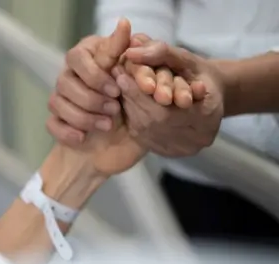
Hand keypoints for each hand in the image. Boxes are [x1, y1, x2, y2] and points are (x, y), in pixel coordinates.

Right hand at [48, 19, 145, 174]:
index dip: (96, 75)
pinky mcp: (56, 122)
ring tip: (107, 125)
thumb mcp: (138, 87)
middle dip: (91, 98)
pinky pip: (51, 122)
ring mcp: (61, 99)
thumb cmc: (134, 114)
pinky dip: (68, 132)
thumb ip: (130, 58)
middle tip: (114, 109)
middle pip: (64, 79)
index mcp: (90, 61)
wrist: (122, 150)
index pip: (79, 55)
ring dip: (83, 116)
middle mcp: (72, 76)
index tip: (116, 90)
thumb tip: (125, 25)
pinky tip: (84, 138)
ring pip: (57, 101)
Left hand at [120, 39, 225, 155]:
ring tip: (116, 87)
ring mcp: (183, 149)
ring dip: (129, 106)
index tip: (120, 71)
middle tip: (115, 77)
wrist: (211, 95)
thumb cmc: (197, 73)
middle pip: (154, 120)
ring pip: (146, 130)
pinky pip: (144, 137)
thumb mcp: (185, 57)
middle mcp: (197, 139)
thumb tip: (132, 46)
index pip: (165, 106)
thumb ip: (160, 52)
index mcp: (208, 115)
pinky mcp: (169, 152)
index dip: (139, 90)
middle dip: (132, 97)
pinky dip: (132, 118)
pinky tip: (126, 102)